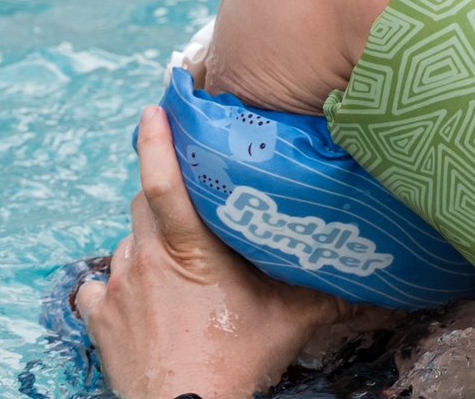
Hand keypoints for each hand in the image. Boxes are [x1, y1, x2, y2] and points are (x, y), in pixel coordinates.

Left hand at [75, 106, 345, 398]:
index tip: (155, 109)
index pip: (165, 181)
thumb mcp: (289, 324)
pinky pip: (98, 285)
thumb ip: (327, 297)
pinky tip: (135, 296)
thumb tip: (375, 286)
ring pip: (127, 241)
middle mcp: (147, 259)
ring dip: (146, 242)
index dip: (157, 140)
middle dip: (162, 194)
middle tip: (191, 202)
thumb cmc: (234, 365)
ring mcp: (119, 287)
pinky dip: (116, 284)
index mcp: (190, 249)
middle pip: (143, 202)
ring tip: (173, 262)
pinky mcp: (98, 317)